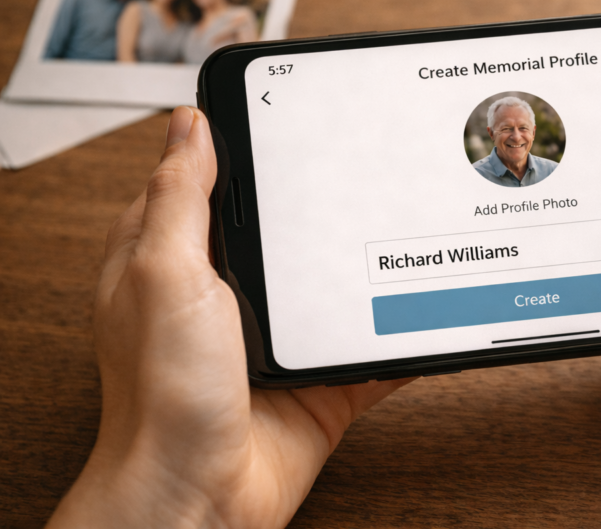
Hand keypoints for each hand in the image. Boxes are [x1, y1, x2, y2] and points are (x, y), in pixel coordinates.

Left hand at [47, 107, 410, 528]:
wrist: (202, 498)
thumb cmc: (161, 396)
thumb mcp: (165, 275)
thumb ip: (182, 199)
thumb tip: (190, 125)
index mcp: (181, 260)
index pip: (214, 182)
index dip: (250, 147)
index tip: (295, 115)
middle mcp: (231, 293)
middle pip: (290, 228)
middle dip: (329, 203)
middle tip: (376, 162)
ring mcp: (282, 334)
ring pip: (338, 282)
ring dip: (373, 264)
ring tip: (413, 224)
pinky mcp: (322, 374)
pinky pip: (376, 344)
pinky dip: (405, 331)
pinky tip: (433, 307)